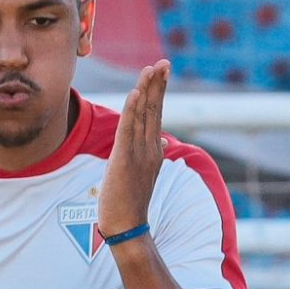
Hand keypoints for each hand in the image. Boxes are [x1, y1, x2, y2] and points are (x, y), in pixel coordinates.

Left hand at [97, 60, 170, 238]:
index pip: (157, 114)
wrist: (127, 226)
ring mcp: (139, 154)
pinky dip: (132, 111)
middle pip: (154, 110)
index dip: (159, 91)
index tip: (161, 69)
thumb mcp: (144, 174)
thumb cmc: (131, 201)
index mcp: (154, 150)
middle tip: (163, 62)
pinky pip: (128, 131)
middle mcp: (150, 148)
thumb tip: (165, 142)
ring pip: (143, 116)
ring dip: (146, 90)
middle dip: (158, 84)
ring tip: (150, 69)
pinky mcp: (124, 160)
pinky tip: (136, 94)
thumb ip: (153, 155)